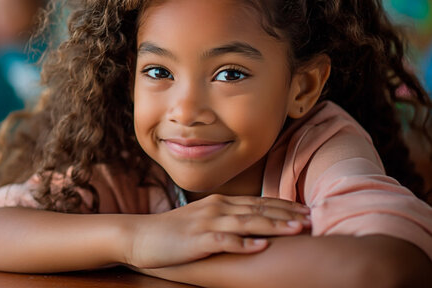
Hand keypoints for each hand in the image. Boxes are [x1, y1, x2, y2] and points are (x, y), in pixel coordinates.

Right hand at [126, 194, 310, 267]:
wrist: (139, 236)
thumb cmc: (172, 233)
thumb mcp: (202, 221)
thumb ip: (224, 220)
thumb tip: (249, 227)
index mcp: (219, 204)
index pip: (258, 202)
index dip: (283, 206)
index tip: (306, 210)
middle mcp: (216, 208)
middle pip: (258, 209)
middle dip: (286, 214)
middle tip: (311, 219)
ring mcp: (206, 223)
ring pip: (246, 222)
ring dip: (273, 225)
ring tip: (296, 230)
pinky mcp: (197, 240)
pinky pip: (224, 241)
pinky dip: (243, 244)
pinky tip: (260, 247)